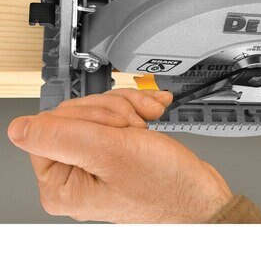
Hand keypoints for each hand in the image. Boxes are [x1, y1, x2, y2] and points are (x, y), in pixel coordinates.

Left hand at [7, 89, 232, 222]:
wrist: (200, 193)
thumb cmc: (164, 186)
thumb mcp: (111, 154)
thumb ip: (63, 137)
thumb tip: (19, 128)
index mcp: (62, 182)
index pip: (52, 124)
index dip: (87, 116)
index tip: (116, 126)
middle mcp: (75, 173)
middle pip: (77, 114)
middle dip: (114, 111)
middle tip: (135, 126)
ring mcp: (96, 162)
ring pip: (100, 111)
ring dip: (130, 108)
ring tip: (149, 119)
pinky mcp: (116, 152)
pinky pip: (118, 116)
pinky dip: (138, 109)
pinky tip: (154, 113)